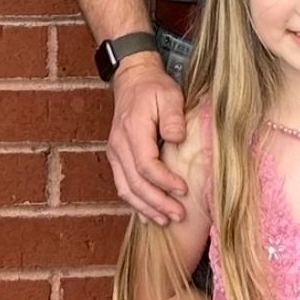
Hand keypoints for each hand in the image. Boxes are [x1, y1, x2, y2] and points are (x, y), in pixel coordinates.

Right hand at [107, 54, 187, 224]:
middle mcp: (119, 146)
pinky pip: (123, 184)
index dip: (165, 182)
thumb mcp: (169, 95)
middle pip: (135, 183)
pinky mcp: (117, 157)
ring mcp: (115, 153)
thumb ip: (173, 118)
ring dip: (145, 208)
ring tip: (165, 221)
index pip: (146, 165)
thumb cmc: (154, 87)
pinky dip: (135, 202)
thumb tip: (177, 139)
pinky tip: (148, 215)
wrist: (133, 79)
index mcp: (132, 131)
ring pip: (126, 189)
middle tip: (178, 215)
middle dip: (157, 203)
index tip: (184, 190)